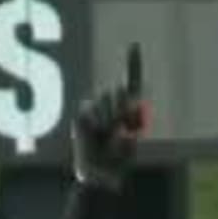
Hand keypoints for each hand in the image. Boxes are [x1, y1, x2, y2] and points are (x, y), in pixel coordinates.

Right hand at [72, 44, 145, 188]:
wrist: (98, 174)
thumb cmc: (118, 161)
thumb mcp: (129, 142)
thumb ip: (127, 123)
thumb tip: (123, 111)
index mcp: (129, 109)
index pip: (132, 82)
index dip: (133, 63)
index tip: (134, 44)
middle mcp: (112, 105)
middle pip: (117, 93)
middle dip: (120, 110)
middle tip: (117, 132)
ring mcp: (96, 109)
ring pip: (104, 100)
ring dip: (107, 119)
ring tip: (106, 137)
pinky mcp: (83, 115)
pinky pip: (89, 110)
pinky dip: (94, 123)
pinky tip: (95, 134)